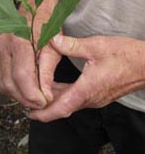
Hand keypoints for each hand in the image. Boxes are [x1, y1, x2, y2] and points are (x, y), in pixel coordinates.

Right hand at [0, 32, 60, 108]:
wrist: (34, 10)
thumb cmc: (46, 26)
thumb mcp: (53, 48)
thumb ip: (48, 72)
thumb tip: (45, 95)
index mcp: (19, 41)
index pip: (22, 75)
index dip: (32, 94)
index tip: (44, 101)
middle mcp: (3, 45)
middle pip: (9, 82)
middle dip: (25, 98)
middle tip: (40, 103)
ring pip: (3, 84)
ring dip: (18, 95)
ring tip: (33, 98)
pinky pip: (1, 78)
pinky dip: (12, 87)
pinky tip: (24, 89)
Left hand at [29, 34, 144, 121]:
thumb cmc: (125, 55)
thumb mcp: (96, 46)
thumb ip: (71, 45)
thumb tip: (52, 40)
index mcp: (87, 89)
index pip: (61, 108)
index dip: (44, 113)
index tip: (30, 113)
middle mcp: (91, 98)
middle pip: (63, 107)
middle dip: (45, 107)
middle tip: (28, 102)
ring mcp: (97, 98)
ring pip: (70, 103)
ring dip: (54, 100)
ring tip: (38, 94)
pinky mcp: (100, 94)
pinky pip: (78, 98)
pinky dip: (65, 95)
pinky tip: (57, 87)